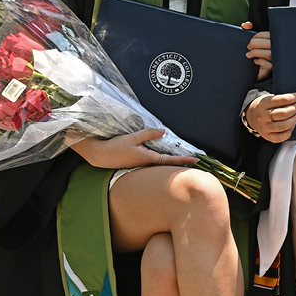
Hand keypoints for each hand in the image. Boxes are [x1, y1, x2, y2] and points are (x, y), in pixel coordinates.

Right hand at [70, 129, 196, 169]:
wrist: (100, 155)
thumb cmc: (115, 147)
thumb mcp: (132, 137)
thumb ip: (149, 133)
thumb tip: (164, 131)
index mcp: (148, 158)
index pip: (170, 160)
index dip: (183, 160)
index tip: (195, 160)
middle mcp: (148, 163)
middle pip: (168, 163)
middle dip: (181, 162)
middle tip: (195, 159)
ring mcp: (143, 164)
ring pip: (161, 162)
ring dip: (172, 160)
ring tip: (185, 157)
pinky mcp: (138, 162)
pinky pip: (154, 160)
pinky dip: (162, 157)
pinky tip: (166, 154)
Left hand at [241, 22, 271, 80]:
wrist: (257, 70)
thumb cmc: (256, 53)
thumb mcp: (254, 41)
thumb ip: (250, 30)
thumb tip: (245, 25)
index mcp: (275, 41)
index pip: (269, 35)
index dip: (258, 35)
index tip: (251, 39)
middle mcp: (278, 50)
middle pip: (269, 43)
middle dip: (255, 43)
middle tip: (248, 47)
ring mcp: (276, 60)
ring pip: (269, 54)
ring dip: (256, 52)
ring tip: (248, 55)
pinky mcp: (273, 69)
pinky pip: (268, 65)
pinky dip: (260, 62)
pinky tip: (255, 61)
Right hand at [246, 91, 295, 142]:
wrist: (251, 115)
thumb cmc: (265, 106)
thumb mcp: (271, 98)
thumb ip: (285, 100)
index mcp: (263, 103)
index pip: (283, 99)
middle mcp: (262, 116)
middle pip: (284, 113)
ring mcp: (264, 128)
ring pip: (284, 126)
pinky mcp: (267, 136)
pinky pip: (282, 136)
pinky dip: (290, 130)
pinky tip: (293, 124)